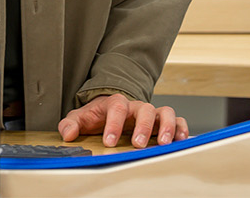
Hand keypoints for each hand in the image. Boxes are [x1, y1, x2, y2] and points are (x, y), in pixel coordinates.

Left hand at [55, 93, 187, 148]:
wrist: (112, 108)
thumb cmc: (98, 115)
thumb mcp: (82, 117)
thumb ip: (72, 124)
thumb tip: (68, 134)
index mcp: (116, 103)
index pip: (117, 108)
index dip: (113, 125)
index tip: (109, 142)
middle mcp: (136, 106)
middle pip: (144, 109)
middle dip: (142, 127)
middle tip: (137, 144)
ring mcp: (152, 113)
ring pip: (165, 112)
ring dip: (166, 127)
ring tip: (163, 143)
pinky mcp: (163, 121)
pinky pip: (177, 120)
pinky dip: (181, 128)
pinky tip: (180, 141)